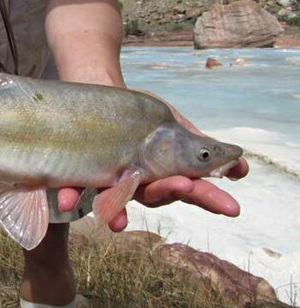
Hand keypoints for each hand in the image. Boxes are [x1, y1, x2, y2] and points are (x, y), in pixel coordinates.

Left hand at [56, 94, 248, 231]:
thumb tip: (240, 164)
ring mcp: (105, 177)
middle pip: (152, 195)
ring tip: (117, 220)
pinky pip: (71, 185)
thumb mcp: (173, 126)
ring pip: (111, 198)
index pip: (187, 190)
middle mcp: (133, 182)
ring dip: (115, 208)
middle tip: (186, 187)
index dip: (208, 200)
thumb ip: (200, 147)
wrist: (100, 88)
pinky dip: (70, 194)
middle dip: (168, 192)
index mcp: (160, 174)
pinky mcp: (76, 169)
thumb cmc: (140, 115)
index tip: (229, 207)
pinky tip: (67, 202)